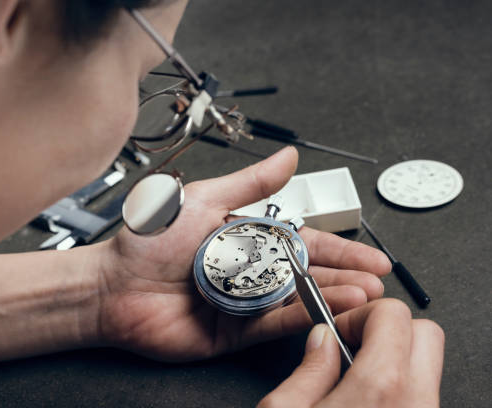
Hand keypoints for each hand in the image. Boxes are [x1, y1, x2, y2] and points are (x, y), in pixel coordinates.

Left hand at [97, 147, 390, 360]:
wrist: (113, 286)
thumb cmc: (150, 241)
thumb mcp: (205, 199)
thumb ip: (251, 184)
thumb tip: (289, 156)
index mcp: (247, 238)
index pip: (304, 242)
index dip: (340, 247)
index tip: (372, 255)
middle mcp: (250, 270)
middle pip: (308, 272)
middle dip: (346, 274)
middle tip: (378, 279)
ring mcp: (245, 302)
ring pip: (297, 300)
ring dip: (333, 296)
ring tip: (366, 294)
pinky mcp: (235, 332)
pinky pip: (273, 326)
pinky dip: (301, 319)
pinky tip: (328, 310)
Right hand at [258, 299, 444, 407]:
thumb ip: (307, 368)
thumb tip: (320, 340)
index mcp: (378, 387)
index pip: (392, 314)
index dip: (359, 313)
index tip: (337, 328)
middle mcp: (413, 401)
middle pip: (424, 331)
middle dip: (386, 327)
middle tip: (353, 343)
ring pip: (426, 361)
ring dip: (393, 354)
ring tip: (355, 372)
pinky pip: (421, 389)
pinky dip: (397, 380)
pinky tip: (362, 395)